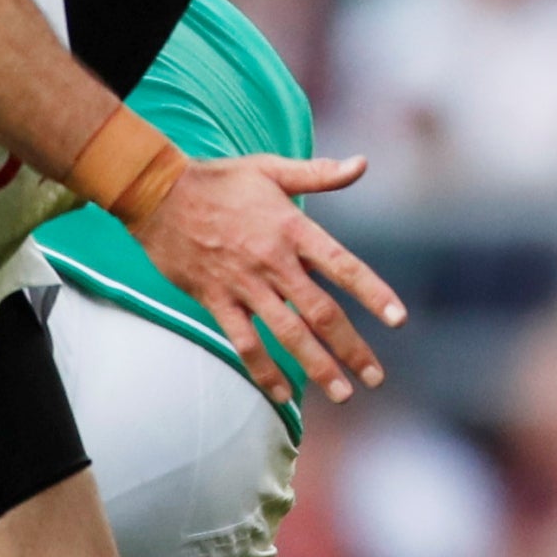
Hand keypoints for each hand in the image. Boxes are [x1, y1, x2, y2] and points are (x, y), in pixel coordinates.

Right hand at [130, 153, 407, 404]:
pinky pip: (244, 343)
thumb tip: (363, 163)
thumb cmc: (220, 179)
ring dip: (317, 367)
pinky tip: (283, 393)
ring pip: (287, 334)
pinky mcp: (216, 300)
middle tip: (376, 377)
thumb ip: (319, 172)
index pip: (343, 266)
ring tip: (343, 393)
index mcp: (292, 228)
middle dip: (352, 347)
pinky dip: (264, 370)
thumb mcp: (271, 168)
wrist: (158, 193)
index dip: (373, 293)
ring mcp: (244, 285)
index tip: (398, 320)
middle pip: (321, 312)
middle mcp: (273, 261)